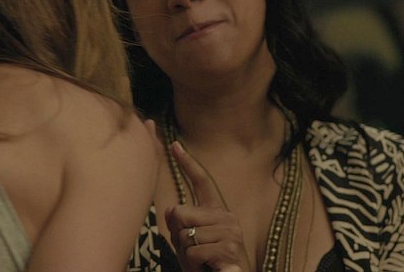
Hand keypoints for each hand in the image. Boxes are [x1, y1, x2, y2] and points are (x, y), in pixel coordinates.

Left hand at [164, 142, 250, 271]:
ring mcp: (231, 232)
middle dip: (177, 235)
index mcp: (217, 211)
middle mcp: (227, 217)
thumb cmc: (208, 263)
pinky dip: (193, 265)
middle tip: (192, 251)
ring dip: (186, 255)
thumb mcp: (189, 241)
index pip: (202, 181)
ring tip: (201, 262)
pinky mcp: (230, 249)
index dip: (188, 163)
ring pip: (184, 236)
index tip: (174, 144)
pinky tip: (206, 268)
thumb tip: (172, 210)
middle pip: (179, 213)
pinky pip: (193, 252)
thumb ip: (180, 224)